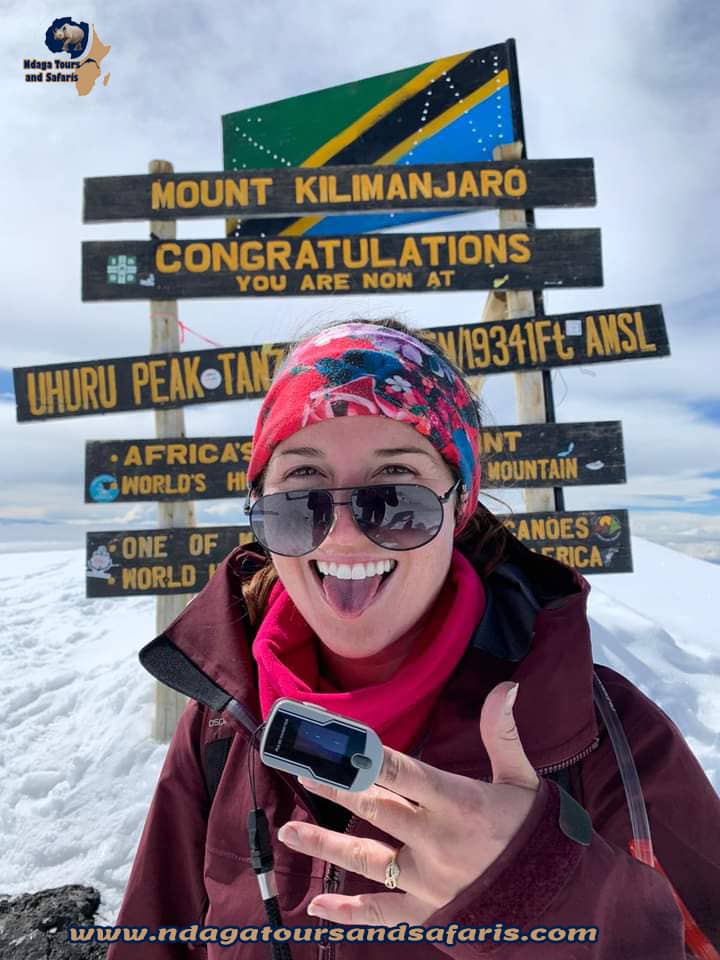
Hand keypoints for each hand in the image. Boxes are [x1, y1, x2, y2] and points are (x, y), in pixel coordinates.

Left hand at [277, 681, 539, 925]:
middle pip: (376, 809)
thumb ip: (504, 734)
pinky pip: (382, 915)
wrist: (558, 899)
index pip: (404, 773)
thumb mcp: (523, 780)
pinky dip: (349, 914)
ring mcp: (429, 881)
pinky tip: (318, 906)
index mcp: (459, 803)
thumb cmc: (534, 832)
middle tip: (300, 769)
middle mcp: (437, 841)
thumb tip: (508, 686)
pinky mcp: (428, 913)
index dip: (367, 756)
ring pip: (368, 861)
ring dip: (325, 845)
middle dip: (336, 787)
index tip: (335, 740)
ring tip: (289, 831)